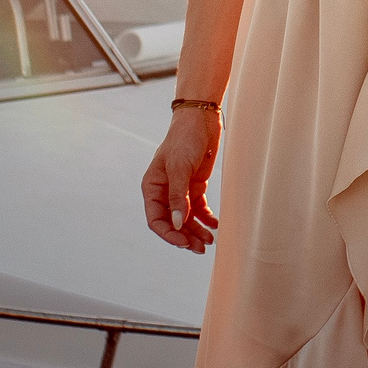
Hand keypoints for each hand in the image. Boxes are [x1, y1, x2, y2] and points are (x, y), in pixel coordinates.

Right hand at [142, 108, 221, 251]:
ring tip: (210, 240)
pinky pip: (199, 208)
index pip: (156, 219)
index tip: (185, 242)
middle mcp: (164, 191)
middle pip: (173, 222)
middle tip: (202, 247)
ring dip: (197, 230)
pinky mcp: (195, 185)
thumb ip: (178, 197)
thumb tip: (177, 224)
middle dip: (186, 236)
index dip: (169, 234)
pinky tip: (215, 225)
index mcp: (152, 187)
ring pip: (186, 218)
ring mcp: (180, 189)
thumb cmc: (185, 139)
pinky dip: (206, 218)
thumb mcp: (180, 168)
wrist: (201, 119)